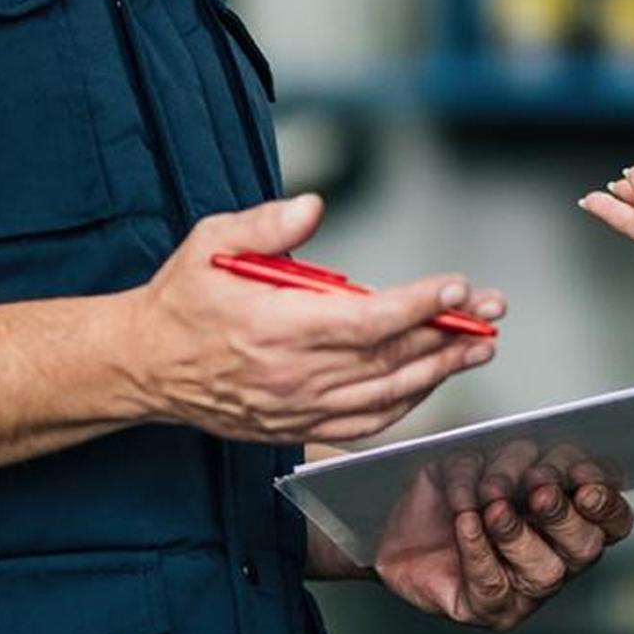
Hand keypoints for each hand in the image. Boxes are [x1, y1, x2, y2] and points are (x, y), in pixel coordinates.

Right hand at [123, 195, 501, 447]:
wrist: (142, 366)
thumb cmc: (180, 301)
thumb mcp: (210, 243)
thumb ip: (266, 225)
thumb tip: (313, 206)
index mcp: (274, 328)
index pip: (366, 322)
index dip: (418, 307)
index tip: (457, 288)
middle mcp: (290, 375)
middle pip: (389, 361)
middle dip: (448, 336)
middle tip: (492, 316)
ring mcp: (294, 408)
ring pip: (384, 397)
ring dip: (438, 373)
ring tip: (477, 348)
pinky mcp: (293, 427)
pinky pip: (362, 425)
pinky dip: (403, 407)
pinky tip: (428, 384)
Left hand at [332, 439, 632, 630]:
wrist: (390, 532)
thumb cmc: (444, 496)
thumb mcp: (479, 460)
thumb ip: (509, 459)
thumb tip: (530, 467)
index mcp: (569, 518)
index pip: (614, 519)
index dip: (608, 503)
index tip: (586, 483)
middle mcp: (556, 558)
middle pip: (585, 546)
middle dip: (563, 514)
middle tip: (538, 491)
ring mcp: (524, 592)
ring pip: (545, 572)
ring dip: (518, 532)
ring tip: (492, 506)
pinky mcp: (484, 610)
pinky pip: (491, 585)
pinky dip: (478, 550)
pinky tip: (466, 523)